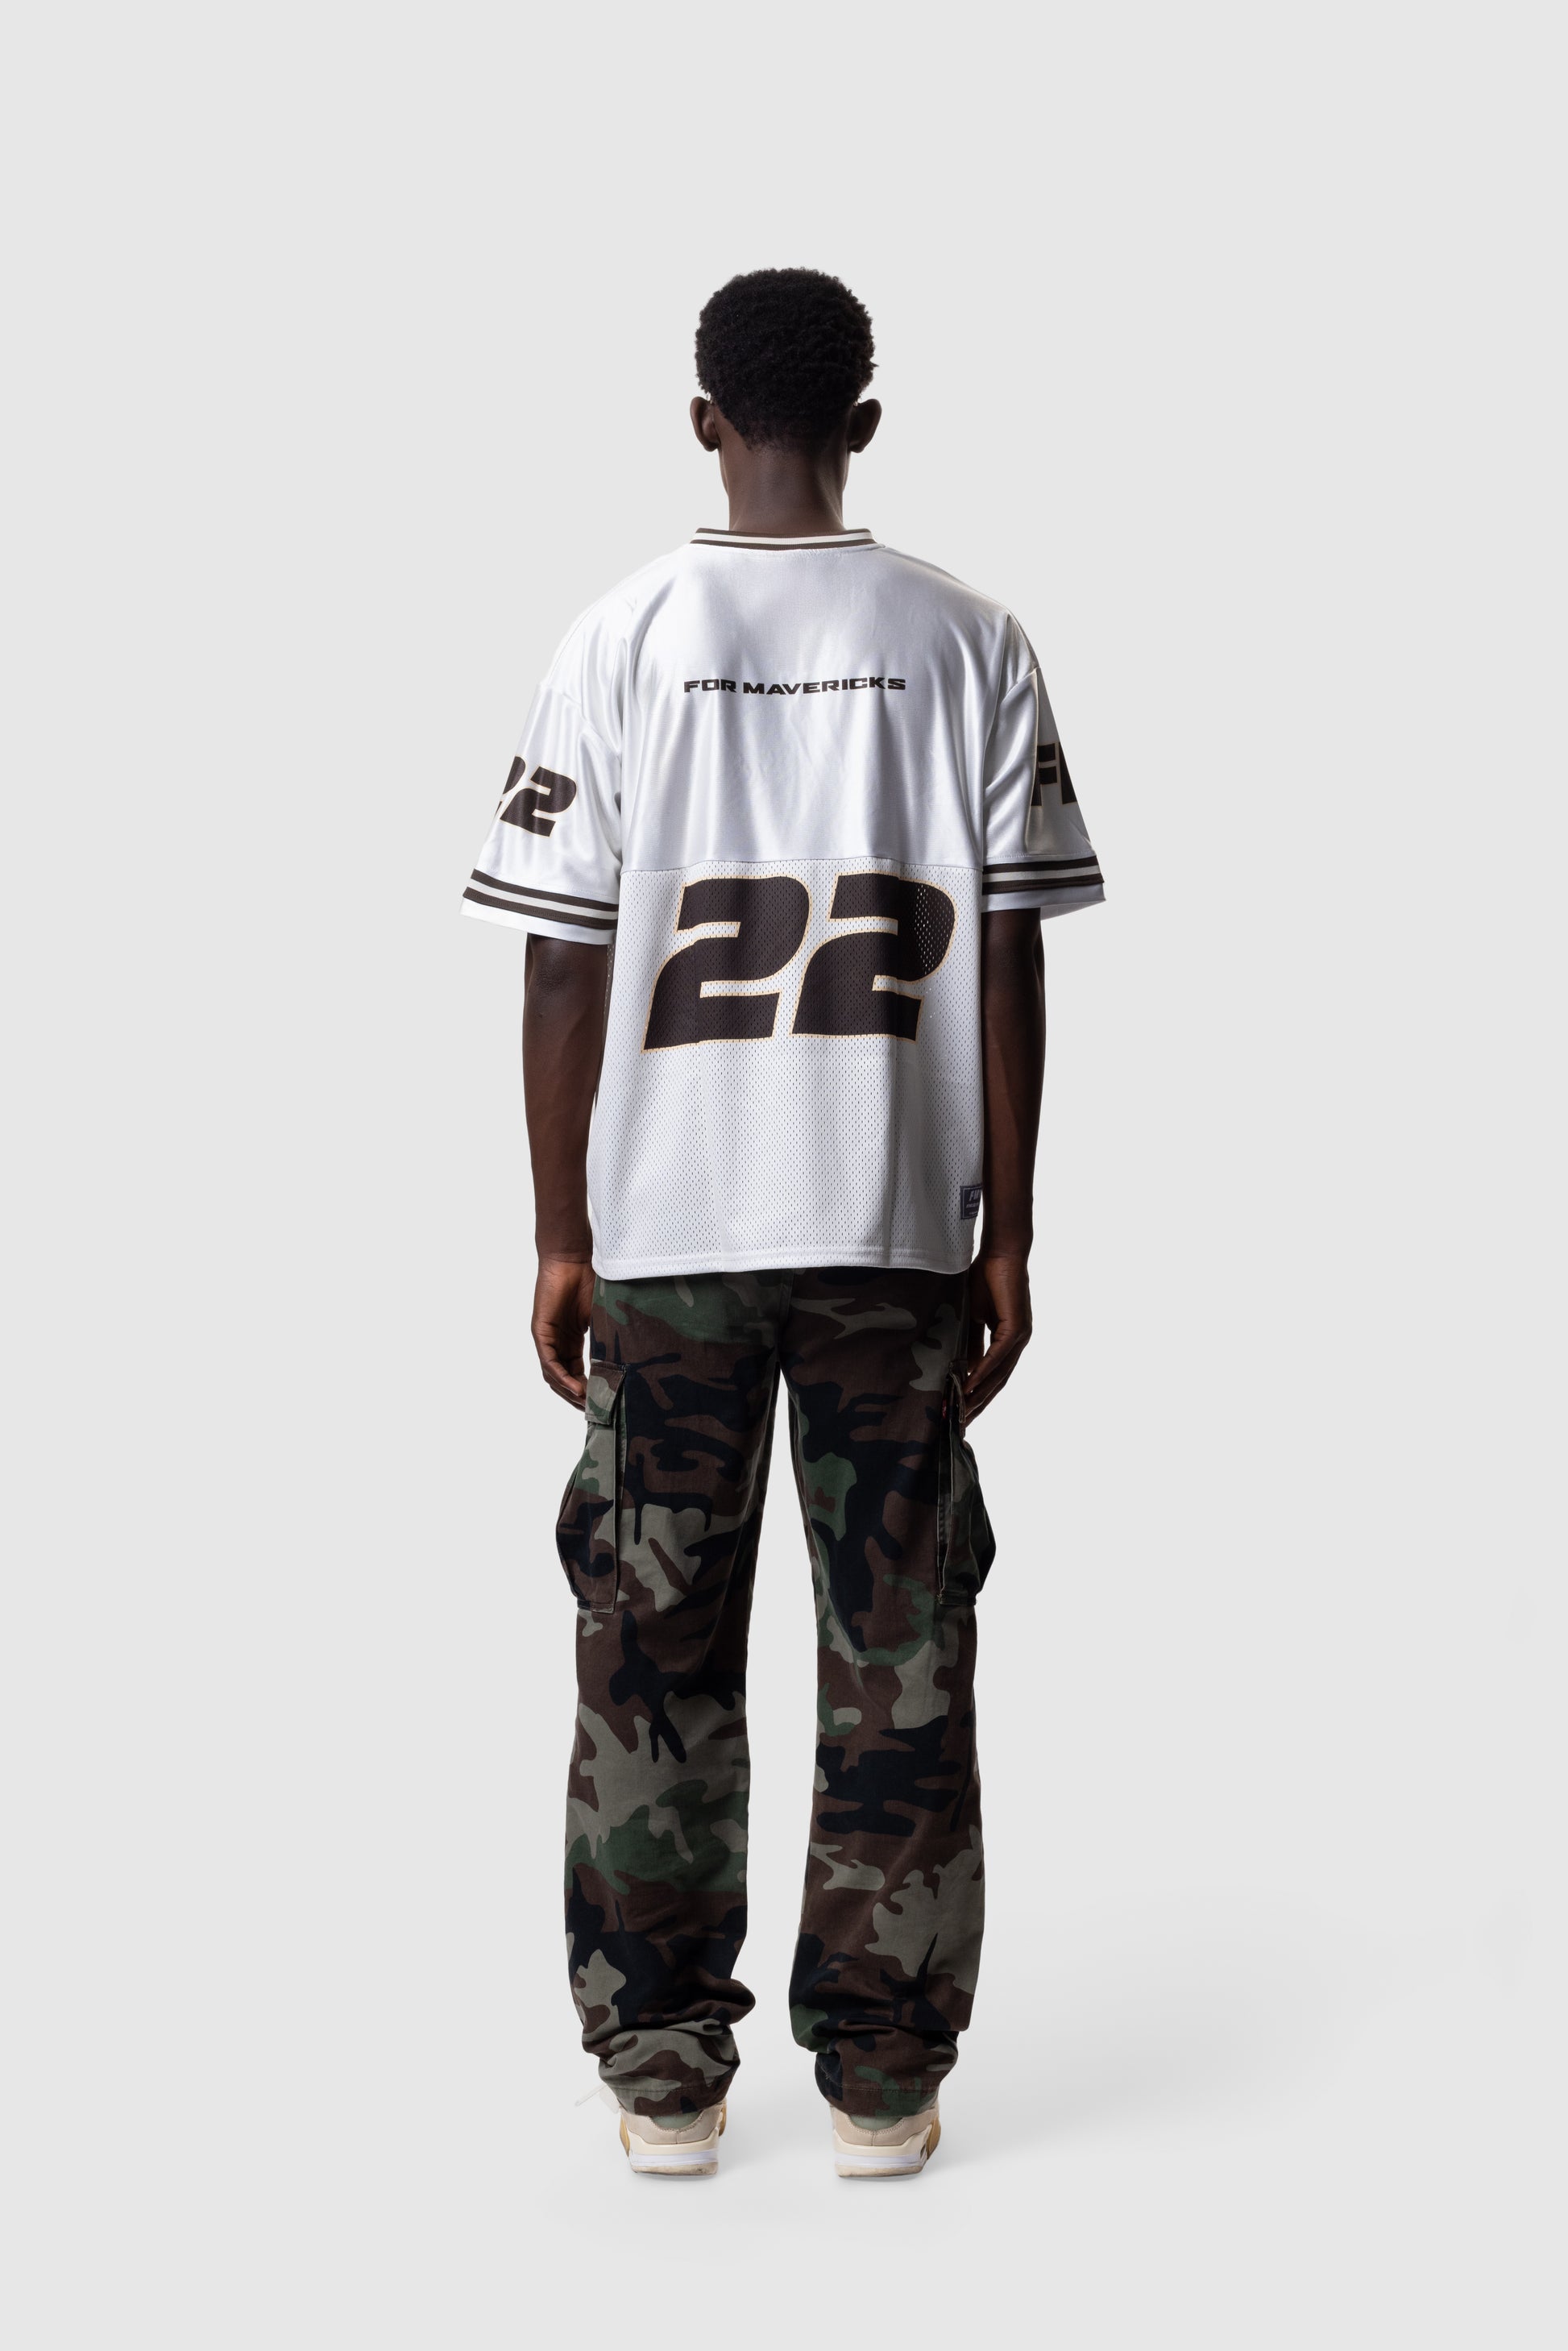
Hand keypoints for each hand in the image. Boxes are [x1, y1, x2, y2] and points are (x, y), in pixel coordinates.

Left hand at [531, 1254, 595, 1405]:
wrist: (575, 1258)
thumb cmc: (590, 1281)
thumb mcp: (603, 1319)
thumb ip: (608, 1341)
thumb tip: (627, 1364)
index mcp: (570, 1341)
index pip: (575, 1374)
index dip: (588, 1390)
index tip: (603, 1403)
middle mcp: (556, 1343)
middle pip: (563, 1380)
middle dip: (578, 1398)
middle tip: (596, 1412)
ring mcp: (547, 1338)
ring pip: (554, 1376)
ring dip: (570, 1393)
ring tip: (588, 1405)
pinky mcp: (540, 1332)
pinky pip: (549, 1362)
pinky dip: (562, 1378)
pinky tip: (577, 1389)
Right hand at [962, 1252, 1032, 1419]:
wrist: (1001, 1253)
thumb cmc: (986, 1279)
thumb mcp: (973, 1316)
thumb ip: (971, 1342)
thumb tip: (962, 1368)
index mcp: (1008, 1341)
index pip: (993, 1375)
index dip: (978, 1395)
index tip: (961, 1411)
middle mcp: (1017, 1343)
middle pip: (998, 1382)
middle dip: (979, 1403)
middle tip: (961, 1423)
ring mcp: (1020, 1337)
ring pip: (1000, 1374)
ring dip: (980, 1393)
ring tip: (963, 1410)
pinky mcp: (1017, 1328)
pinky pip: (999, 1357)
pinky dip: (984, 1372)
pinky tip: (969, 1385)